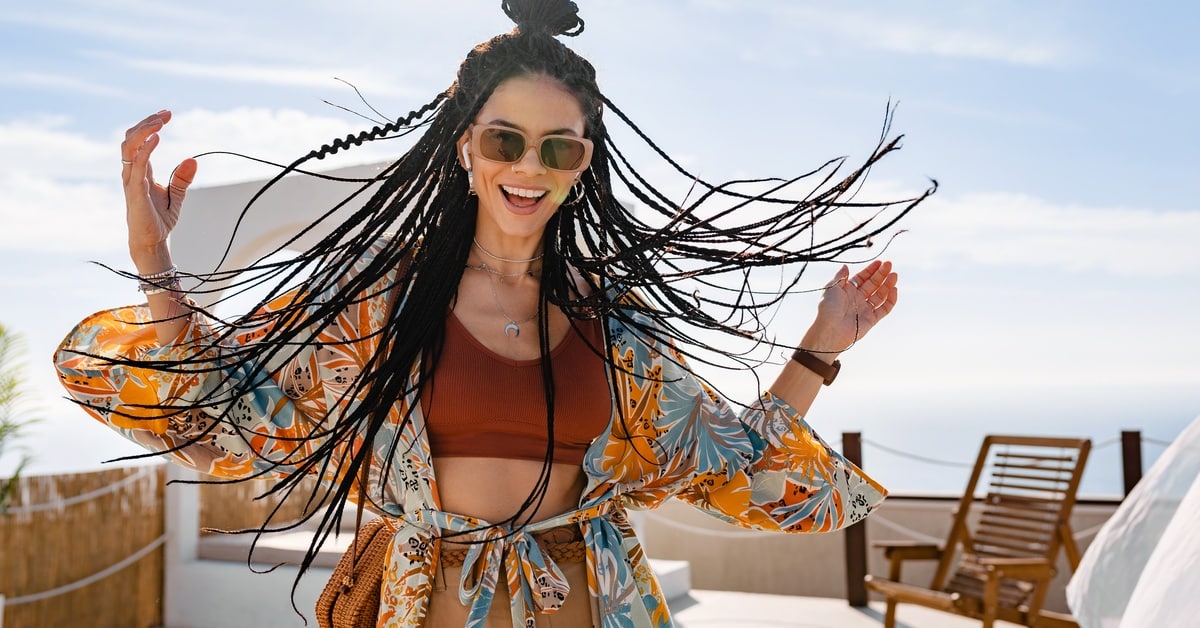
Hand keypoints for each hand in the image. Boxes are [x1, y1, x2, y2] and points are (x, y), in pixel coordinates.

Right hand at [120, 110, 196, 270]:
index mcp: (140, 171)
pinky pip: (137, 164)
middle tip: (165, 114)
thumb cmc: (159, 221)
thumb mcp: (176, 196)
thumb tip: (192, 159)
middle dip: (146, 122)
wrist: (152, 242)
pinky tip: (157, 138)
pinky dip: (146, 148)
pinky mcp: (135, 190)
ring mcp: (131, 180)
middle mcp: (132, 172)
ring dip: (144, 130)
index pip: (140, 141)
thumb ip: (182, 178)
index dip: (150, 125)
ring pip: (129, 146)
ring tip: (160, 121)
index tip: (167, 115)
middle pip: (131, 138)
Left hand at [802, 260, 898, 355]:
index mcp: (847, 290)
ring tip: (894, 275)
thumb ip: (840, 277)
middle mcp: (857, 299)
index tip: (880, 262)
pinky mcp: (871, 319)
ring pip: (880, 295)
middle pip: (873, 284)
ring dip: (888, 284)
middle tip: (890, 264)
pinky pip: (884, 308)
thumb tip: (845, 266)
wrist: (830, 330)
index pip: (862, 278)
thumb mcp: (831, 288)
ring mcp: (865, 309)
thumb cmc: (827, 308)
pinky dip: (890, 300)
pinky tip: (894, 289)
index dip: (871, 270)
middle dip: (881, 274)